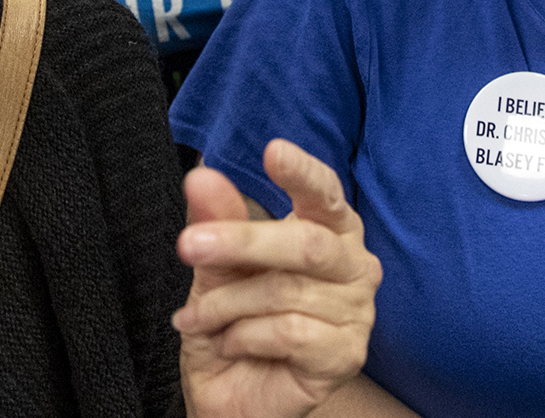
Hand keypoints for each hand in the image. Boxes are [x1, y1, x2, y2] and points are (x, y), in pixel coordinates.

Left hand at [177, 140, 380, 417]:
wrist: (233, 395)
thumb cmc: (233, 322)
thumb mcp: (215, 268)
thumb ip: (217, 222)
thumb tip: (201, 176)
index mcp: (329, 230)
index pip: (324, 193)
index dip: (302, 172)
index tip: (273, 151)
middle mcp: (353, 264)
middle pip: (305, 242)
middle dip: (241, 242)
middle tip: (188, 244)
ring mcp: (357, 311)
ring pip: (286, 291)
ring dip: (226, 305)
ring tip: (195, 317)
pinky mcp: (347, 353)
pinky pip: (289, 332)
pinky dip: (244, 336)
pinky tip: (231, 342)